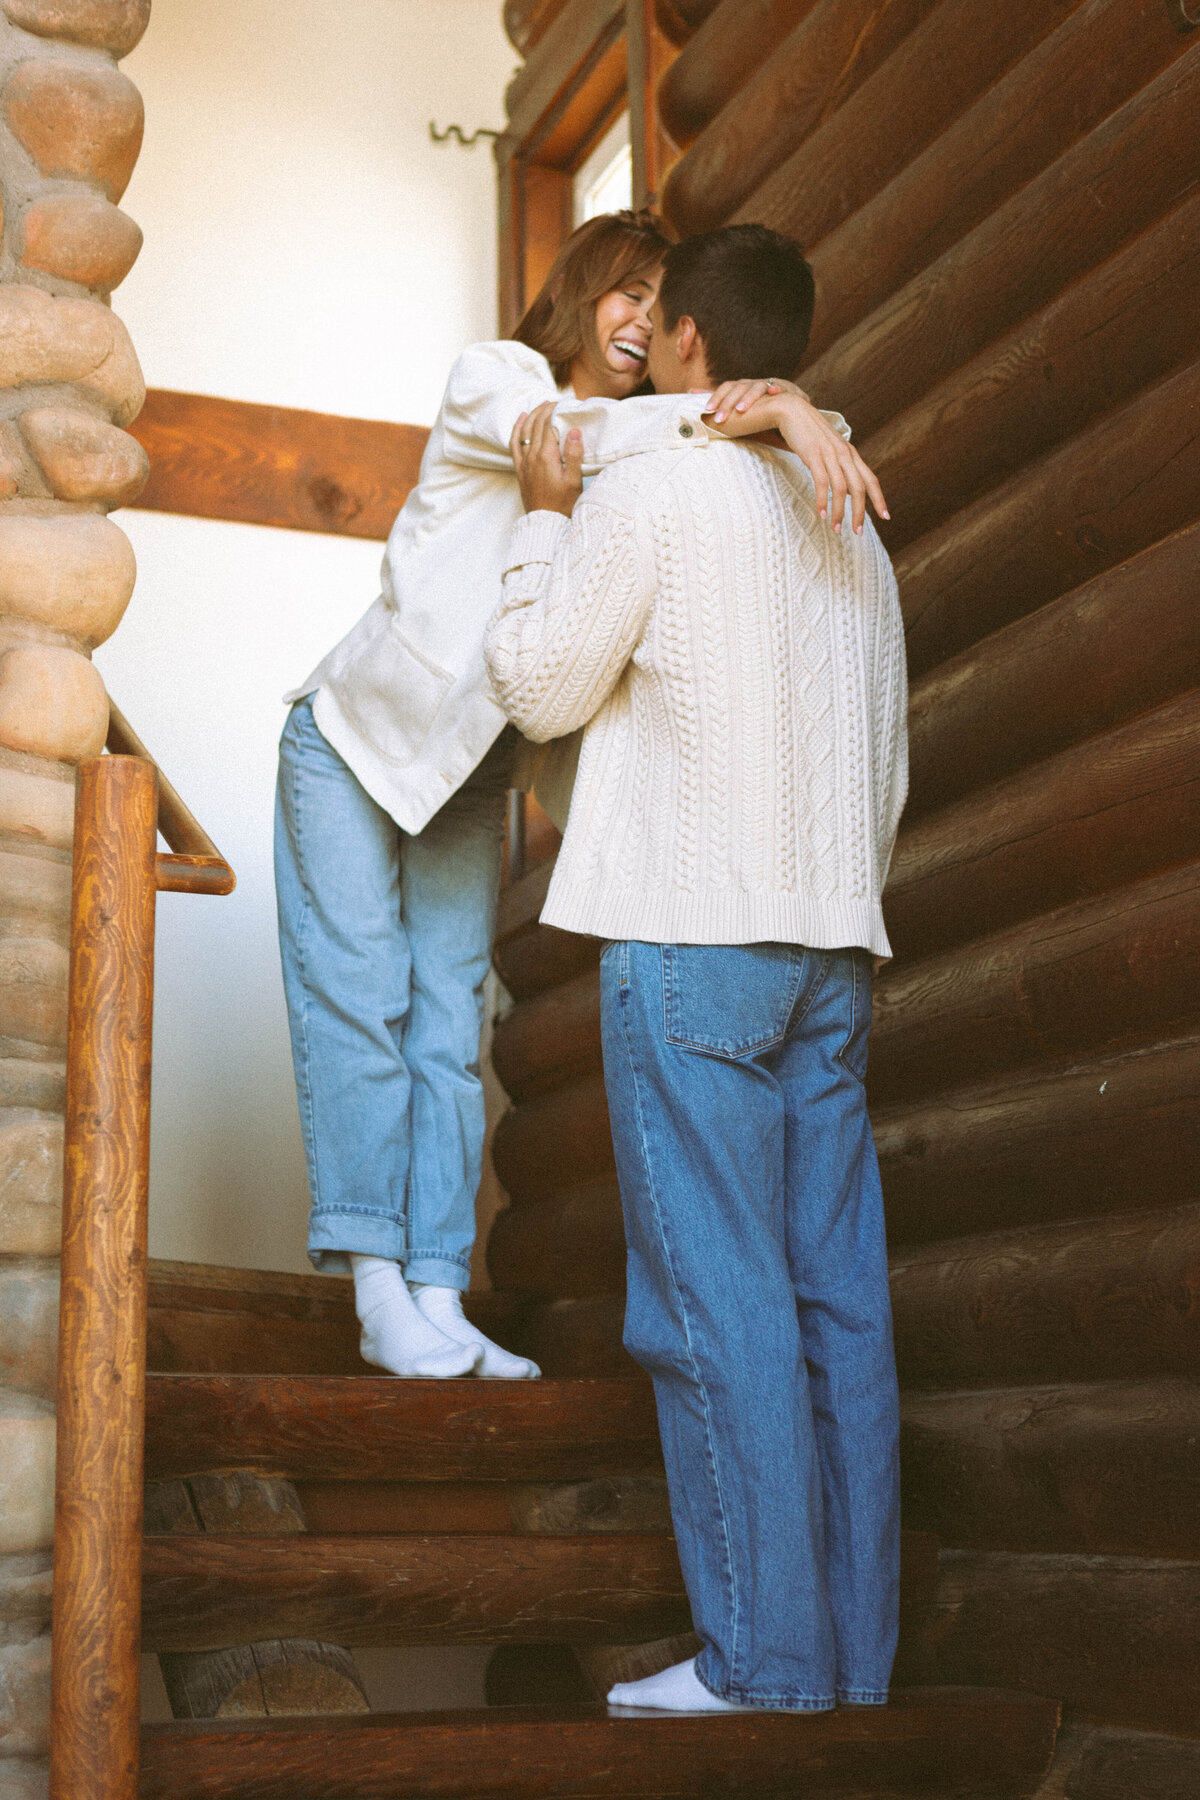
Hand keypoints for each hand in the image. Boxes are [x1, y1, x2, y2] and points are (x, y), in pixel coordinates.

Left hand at [510, 402, 582, 517]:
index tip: (563, 403)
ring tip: (540, 406)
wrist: (546, 523)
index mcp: (547, 457)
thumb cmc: (563, 505)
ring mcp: (524, 463)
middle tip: (555, 402)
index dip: (554, 411)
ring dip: (531, 416)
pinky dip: (516, 429)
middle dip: (544, 410)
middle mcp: (532, 457)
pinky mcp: (520, 469)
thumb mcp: (574, 481)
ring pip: (524, 431)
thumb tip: (574, 431)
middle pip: (536, 425)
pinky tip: (521, 420)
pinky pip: (514, 444)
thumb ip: (574, 455)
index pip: (548, 425)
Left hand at [702, 376, 804, 422]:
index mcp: (746, 390)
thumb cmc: (770, 422)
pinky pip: (783, 386)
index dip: (714, 396)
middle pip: (738, 387)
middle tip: (717, 417)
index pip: (726, 389)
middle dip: (727, 402)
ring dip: (748, 398)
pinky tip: (773, 391)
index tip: (700, 405)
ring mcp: (773, 385)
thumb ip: (730, 418)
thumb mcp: (747, 421)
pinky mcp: (790, 390)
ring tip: (741, 410)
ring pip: (757, 387)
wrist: (798, 417)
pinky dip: (777, 387)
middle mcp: (757, 384)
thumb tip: (708, 422)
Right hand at [704, 387, 888, 535]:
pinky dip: (822, 501)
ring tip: (835, 529)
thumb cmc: (808, 433)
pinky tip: (821, 514)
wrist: (791, 410)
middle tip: (857, 533)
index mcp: (850, 453)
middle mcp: (844, 454)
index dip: (879, 499)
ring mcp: (829, 454)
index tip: (886, 517)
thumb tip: (846, 489)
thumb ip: (839, 466)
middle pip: (859, 488)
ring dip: (839, 512)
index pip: (870, 479)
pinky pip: (822, 482)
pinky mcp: (813, 455)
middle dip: (860, 513)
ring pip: (841, 488)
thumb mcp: (828, 449)